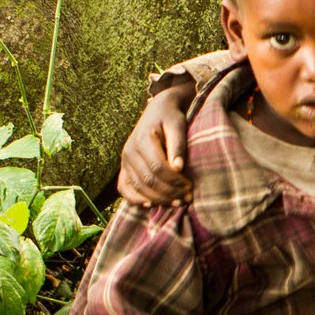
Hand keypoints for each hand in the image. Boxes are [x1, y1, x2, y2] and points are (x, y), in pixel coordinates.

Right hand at [117, 83, 194, 205]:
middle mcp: (129, 151)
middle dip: (169, 192)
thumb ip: (178, 145)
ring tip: (177, 203)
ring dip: (158, 198)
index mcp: (142, 139)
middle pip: (148, 180)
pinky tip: (150, 205)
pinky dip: (134, 199)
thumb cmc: (171, 117)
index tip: (190, 186)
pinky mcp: (124, 166)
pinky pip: (123, 187)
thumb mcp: (178, 125)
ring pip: (139, 187)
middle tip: (187, 198)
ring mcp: (124, 160)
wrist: (158, 110)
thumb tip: (178, 168)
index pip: (158, 168)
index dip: (174, 181)